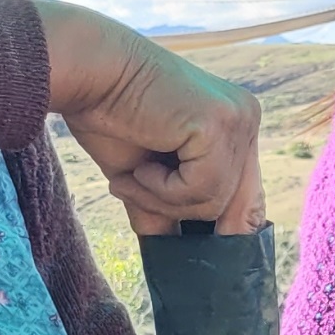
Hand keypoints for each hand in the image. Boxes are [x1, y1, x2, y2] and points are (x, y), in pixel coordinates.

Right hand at [37, 0, 265, 234]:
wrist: (87, 71)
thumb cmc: (109, 116)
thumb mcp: (145, 177)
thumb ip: (168, 212)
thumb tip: (176, 263)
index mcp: (236, 126)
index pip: (247, 196)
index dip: (223, 231)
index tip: (187, 246)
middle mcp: (246, 120)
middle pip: (242, 207)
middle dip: (191, 219)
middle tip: (137, 195)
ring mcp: (239, 121)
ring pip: (216, 204)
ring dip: (164, 200)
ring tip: (131, 174)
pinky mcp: (220, 126)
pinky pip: (202, 191)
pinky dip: (162, 188)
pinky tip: (140, 163)